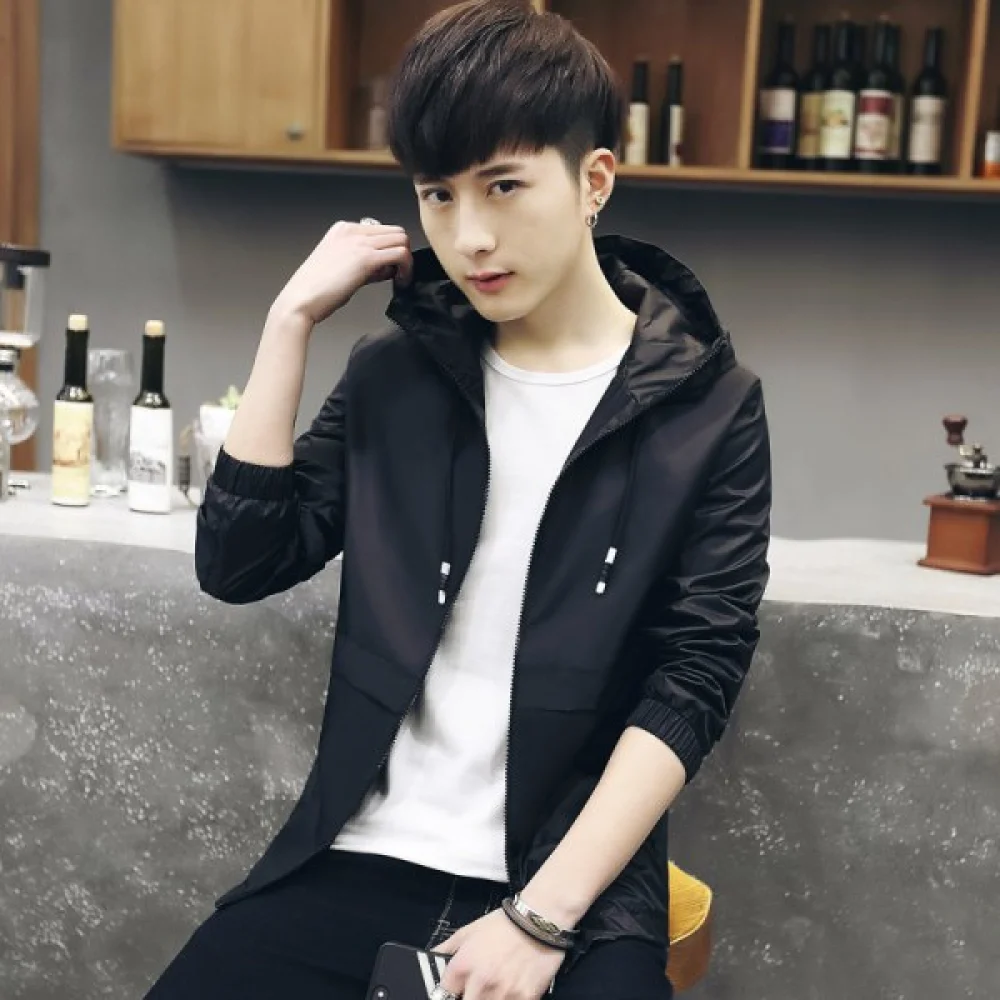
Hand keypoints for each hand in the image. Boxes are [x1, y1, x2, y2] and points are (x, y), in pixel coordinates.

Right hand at [271, 220, 413, 326]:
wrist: (300, 300)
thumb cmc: (315, 290)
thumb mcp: (341, 267)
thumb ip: (364, 263)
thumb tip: (384, 268)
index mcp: (343, 229)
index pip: (381, 230)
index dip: (388, 250)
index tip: (386, 270)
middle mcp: (352, 230)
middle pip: (395, 232)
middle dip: (401, 253)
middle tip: (397, 274)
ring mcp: (359, 242)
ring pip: (402, 240)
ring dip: (406, 261)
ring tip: (400, 279)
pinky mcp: (366, 258)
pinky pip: (400, 254)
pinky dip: (407, 268)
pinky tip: (401, 282)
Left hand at [435, 909, 566, 999]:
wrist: (538, 921)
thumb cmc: (504, 924)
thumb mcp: (468, 932)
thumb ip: (446, 949)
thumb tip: (430, 958)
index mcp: (462, 966)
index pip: (443, 995)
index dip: (449, 994)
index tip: (456, 992)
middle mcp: (480, 983)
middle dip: (468, 997)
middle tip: (477, 989)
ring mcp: (503, 994)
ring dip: (489, 999)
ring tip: (496, 986)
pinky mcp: (525, 999)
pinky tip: (511, 989)